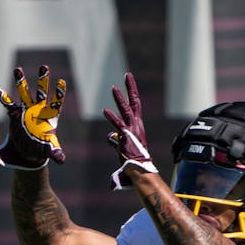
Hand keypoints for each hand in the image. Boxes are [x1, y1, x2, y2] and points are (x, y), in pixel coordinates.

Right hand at [0, 65, 66, 168]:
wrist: (29, 151)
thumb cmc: (42, 149)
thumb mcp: (50, 151)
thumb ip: (56, 153)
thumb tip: (62, 160)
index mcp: (49, 117)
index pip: (56, 102)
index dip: (58, 93)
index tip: (61, 81)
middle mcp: (38, 110)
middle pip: (41, 92)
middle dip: (42, 80)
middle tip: (45, 66)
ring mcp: (26, 110)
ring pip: (24, 93)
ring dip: (21, 81)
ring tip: (17, 68)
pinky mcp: (15, 114)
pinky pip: (8, 104)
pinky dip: (2, 97)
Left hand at [103, 72, 158, 188]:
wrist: (139, 169)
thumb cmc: (133, 159)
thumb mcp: (123, 146)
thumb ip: (116, 139)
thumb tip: (110, 136)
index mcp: (137, 126)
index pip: (135, 105)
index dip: (131, 92)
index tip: (128, 80)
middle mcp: (137, 125)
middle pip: (134, 103)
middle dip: (130, 88)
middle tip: (127, 75)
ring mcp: (132, 130)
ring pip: (126, 111)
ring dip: (120, 99)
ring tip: (114, 88)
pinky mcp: (126, 137)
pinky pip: (118, 125)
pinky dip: (112, 118)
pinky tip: (105, 110)